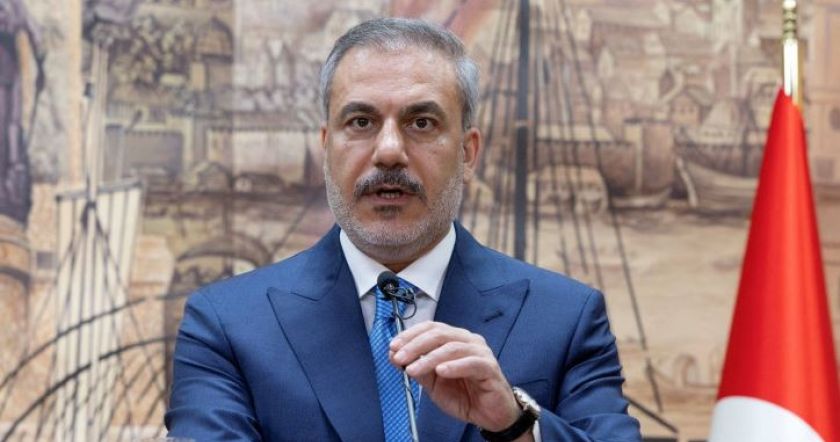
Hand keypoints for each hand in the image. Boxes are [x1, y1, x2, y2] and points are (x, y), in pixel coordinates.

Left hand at [389, 321, 523, 432]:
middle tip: (399, 357)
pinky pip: (471, 363)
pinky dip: (454, 366)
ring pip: (452, 347)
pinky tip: (441, 371)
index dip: (410, 335)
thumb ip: (417, 368)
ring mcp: (480, 353)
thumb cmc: (465, 395)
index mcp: (455, 339)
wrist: (490, 415)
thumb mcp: (433, 383)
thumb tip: (394, 355)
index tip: (393, 346)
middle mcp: (468, 341)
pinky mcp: (489, 368)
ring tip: (413, 369)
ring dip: (429, 357)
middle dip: (415, 345)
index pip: (431, 328)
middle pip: (439, 334)